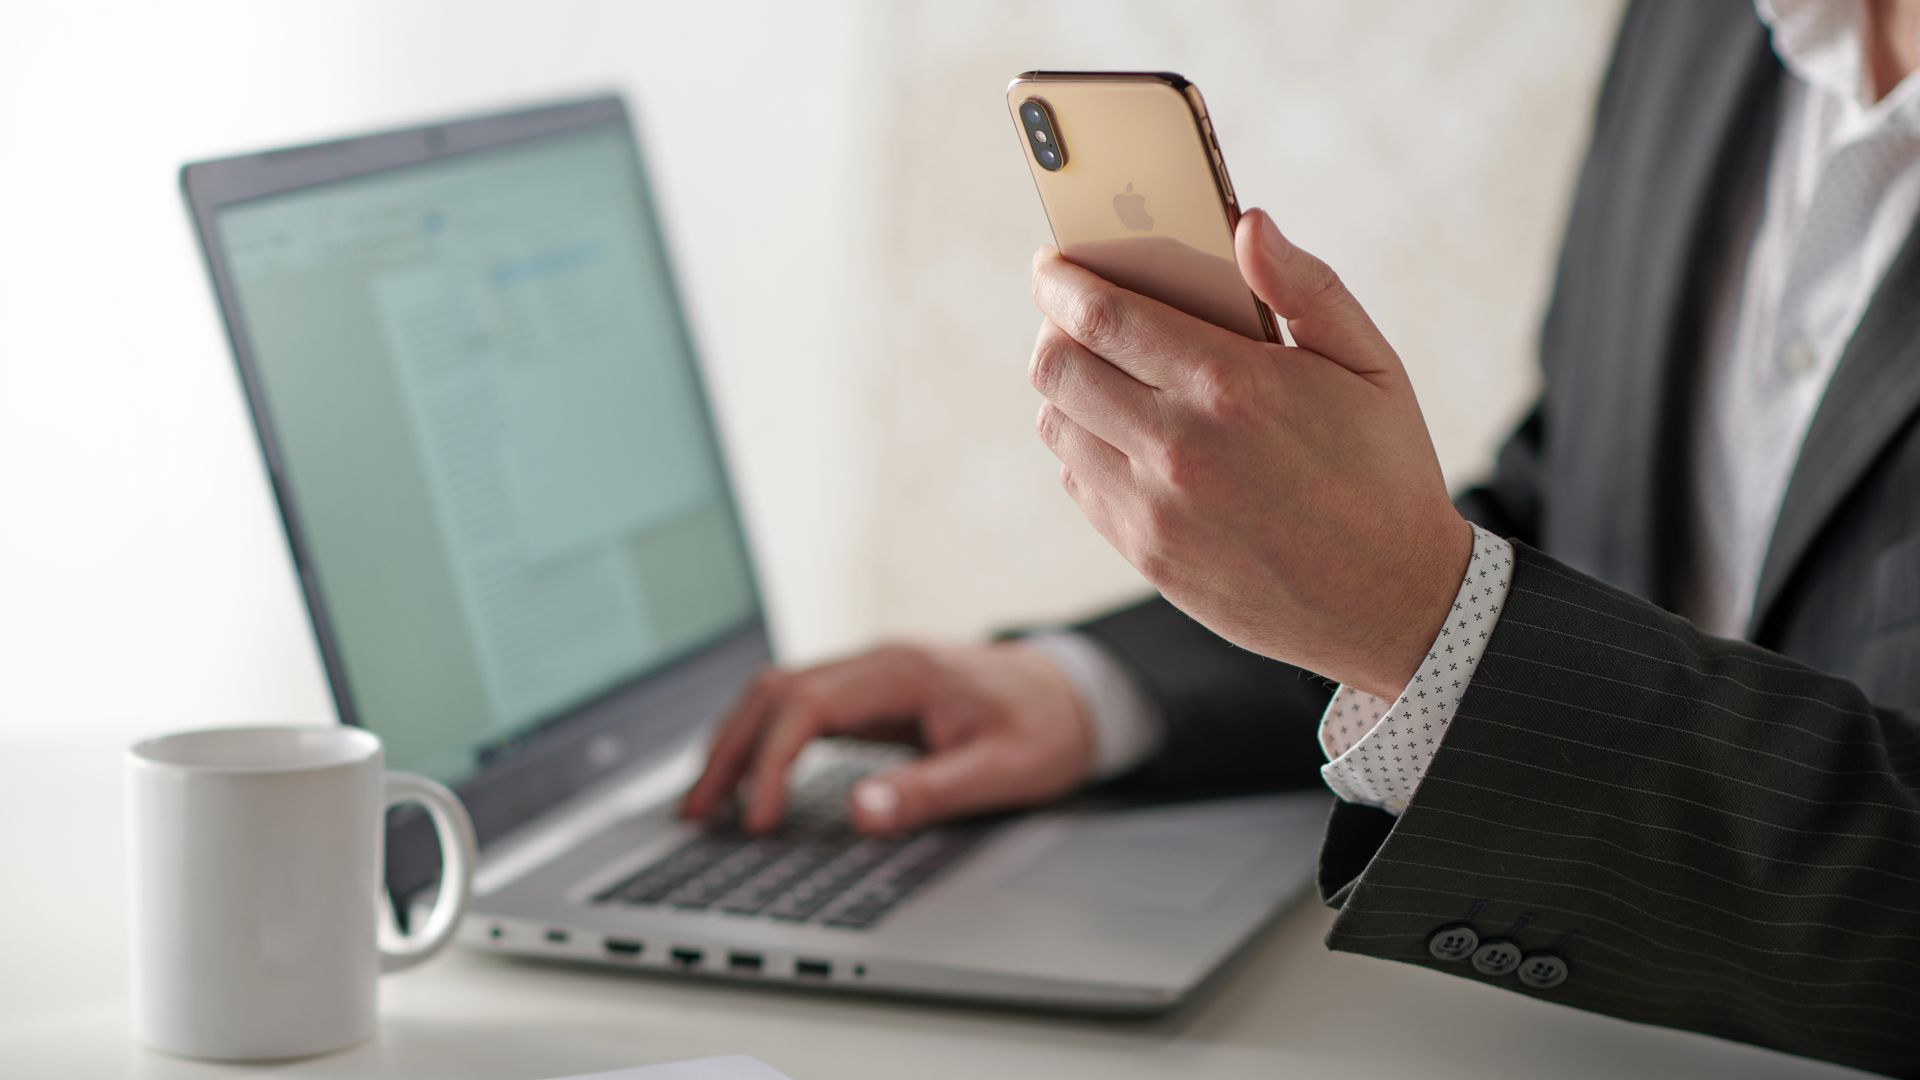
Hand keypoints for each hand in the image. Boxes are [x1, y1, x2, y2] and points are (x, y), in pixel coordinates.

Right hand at [679, 642, 1095, 834]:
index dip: (769, 762)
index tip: (755, 818)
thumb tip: (860, 813)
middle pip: (775, 691)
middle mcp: (876, 662)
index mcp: (902, 671)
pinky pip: (800, 707)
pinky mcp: (871, 692)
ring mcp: (870, 673)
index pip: (807, 707)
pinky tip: (749, 776)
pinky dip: (764, 739)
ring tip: (706, 801)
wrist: (1076, 692)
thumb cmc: (1045, 726)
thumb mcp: (1001, 769)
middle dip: (729, 750)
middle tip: (696, 812)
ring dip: (737, 742)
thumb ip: (930, 790)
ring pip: (780, 694)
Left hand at [1026, 208, 1470, 698]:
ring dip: (1066, 389)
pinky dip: (1086, 445)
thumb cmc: (1385, 469)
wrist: (1393, 603)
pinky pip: (1079, 481)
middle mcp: (1178, 448)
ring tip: (1100, 372)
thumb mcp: (1370, 365)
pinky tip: (1125, 434)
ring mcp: (1155, 509)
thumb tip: (1248, 223)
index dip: (1061, 282)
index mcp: (1230, 386)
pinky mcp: (1147, 554)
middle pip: (1057, 368)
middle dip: (1053, 327)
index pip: (1103, 316)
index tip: (1050, 265)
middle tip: (1068, 313)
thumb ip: (1305, 287)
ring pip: (1057, 425)